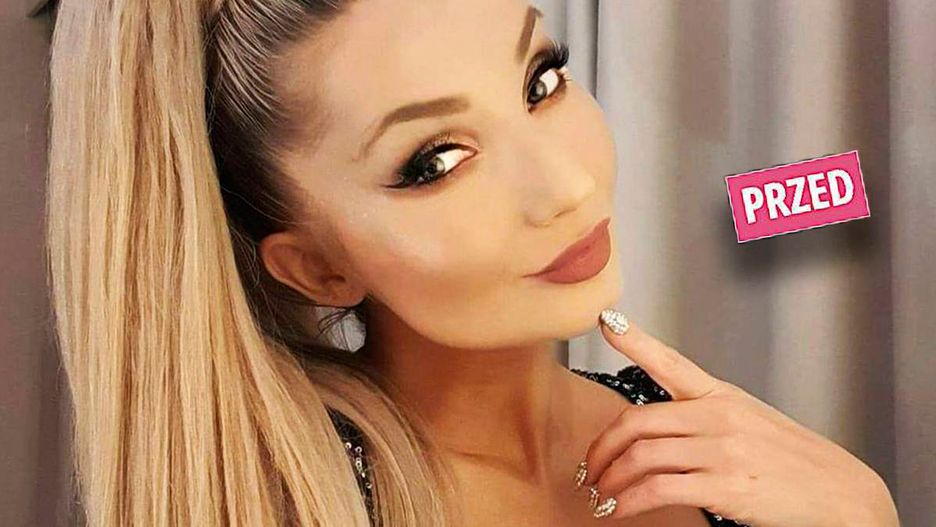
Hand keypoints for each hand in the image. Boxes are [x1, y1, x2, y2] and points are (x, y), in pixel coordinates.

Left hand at [576, 309, 898, 526]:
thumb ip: (706, 418)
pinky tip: (621, 509)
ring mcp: (722, 450)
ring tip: (600, 494)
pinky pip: (659, 489)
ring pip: (642, 456)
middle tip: (589, 468)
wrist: (842, 493)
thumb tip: (663, 428)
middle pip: (637, 421)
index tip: (607, 321)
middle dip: (602, 448)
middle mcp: (718, 416)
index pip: (671, 361)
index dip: (635, 340)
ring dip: (610, 478)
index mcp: (722, 396)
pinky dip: (630, 501)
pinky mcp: (725, 486)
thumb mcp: (751, 422)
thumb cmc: (794, 461)